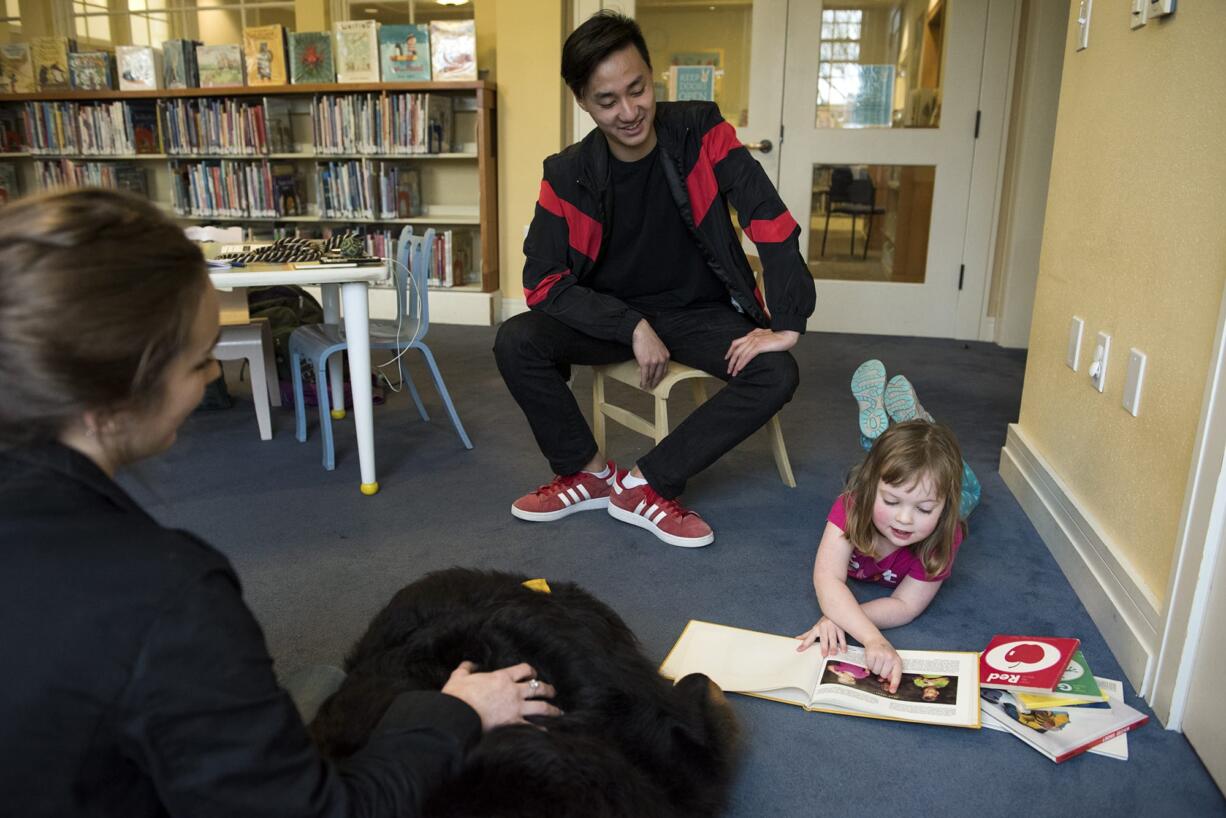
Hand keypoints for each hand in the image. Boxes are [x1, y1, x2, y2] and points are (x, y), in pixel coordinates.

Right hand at [441, 661, 560, 731]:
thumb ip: (466, 668)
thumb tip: (468, 663)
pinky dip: (541, 729)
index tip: (533, 674)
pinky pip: (532, 726)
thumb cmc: (457, 696)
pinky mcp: (513, 724)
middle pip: (537, 687)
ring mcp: (515, 708)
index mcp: (502, 677)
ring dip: (551, 709)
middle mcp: (513, 691)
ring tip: (558, 711)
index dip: (531, 671)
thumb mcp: (459, 677)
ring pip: (540, 706)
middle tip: (553, 692)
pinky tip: (547, 731)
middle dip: (547, 689)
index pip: (523, 669)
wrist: (457, 715)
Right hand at [632, 319, 669, 389]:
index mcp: (666, 356)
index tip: (657, 381)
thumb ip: (658, 356)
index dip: (660, 378)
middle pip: (658, 375)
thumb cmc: (648, 338)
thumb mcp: (658, 347)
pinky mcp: (645, 362)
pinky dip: (643, 381)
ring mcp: (653, 362)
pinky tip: (642, 384)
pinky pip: (645, 375)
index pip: (664, 371)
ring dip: (648, 383)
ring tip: (645, 386)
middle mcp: (661, 360)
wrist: (641, 332)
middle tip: (652, 387)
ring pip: (651, 376)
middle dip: (655, 383)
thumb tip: (654, 366)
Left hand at [724, 329, 798, 376]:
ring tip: (734, 373)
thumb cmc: (779, 337)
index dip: (730, 351)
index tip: (727, 358)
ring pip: (740, 354)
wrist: (787, 334)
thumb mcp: (765, 336)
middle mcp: (751, 337)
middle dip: (731, 361)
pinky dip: (742, 363)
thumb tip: (753, 344)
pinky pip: (747, 356)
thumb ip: (758, 339)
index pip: (736, 343)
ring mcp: (755, 341)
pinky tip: (740, 368)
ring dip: (735, 365)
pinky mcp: (759, 346)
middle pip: (736, 350)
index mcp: (751, 335)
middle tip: (729, 370)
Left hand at [794, 617, 845, 656]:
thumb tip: (797, 638)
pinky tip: (844, 650)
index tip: (799, 650)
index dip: (804, 644)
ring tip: (833, 653)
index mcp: (816, 628)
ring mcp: (832, 627)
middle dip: (824, 646)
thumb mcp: (816, 627)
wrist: (834, 610)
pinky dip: (843, 644)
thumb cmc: (824, 622)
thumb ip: (807, 635)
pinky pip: (842, 637)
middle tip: (824, 654)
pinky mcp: (840, 628)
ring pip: (833, 638)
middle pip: (823, 638)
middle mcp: (824, 627)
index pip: (809, 637)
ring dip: (833, 646)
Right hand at [863, 638, 902, 692]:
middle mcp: (890, 657)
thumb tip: (888, 682)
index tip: (892, 691)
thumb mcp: (892, 660)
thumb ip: (892, 671)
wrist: (875, 639)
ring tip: (876, 661)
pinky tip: (872, 659)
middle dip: (881, 672)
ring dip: (875, 668)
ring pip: (876, 671)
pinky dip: (869, 665)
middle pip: (883, 675)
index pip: (896, 674)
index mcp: (897, 660)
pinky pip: (869, 666)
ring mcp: (880, 655)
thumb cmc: (885, 652)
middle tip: (881, 665)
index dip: (894, 684)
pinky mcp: (871, 654)